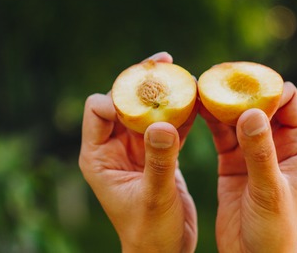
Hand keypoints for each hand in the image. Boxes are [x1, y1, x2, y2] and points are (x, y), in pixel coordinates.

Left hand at [79, 53, 197, 252]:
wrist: (164, 250)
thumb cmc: (151, 231)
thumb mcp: (155, 196)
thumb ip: (159, 160)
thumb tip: (163, 123)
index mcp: (99, 156)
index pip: (98, 109)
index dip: (120, 96)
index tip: (149, 92)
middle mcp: (113, 147)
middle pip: (122, 101)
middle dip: (144, 84)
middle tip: (167, 62)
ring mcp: (134, 148)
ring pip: (146, 110)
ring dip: (165, 94)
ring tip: (185, 75)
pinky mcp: (154, 152)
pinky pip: (166, 124)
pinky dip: (181, 112)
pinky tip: (198, 99)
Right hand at [200, 82, 296, 251]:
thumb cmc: (273, 229)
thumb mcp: (268, 189)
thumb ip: (260, 152)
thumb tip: (252, 111)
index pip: (287, 99)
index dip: (265, 86)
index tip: (238, 83)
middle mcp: (276, 141)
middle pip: (258, 102)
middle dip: (236, 89)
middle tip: (212, 77)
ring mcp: (252, 149)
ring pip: (235, 115)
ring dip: (218, 102)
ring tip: (197, 89)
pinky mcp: (231, 159)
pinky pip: (219, 132)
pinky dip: (207, 120)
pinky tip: (192, 110)